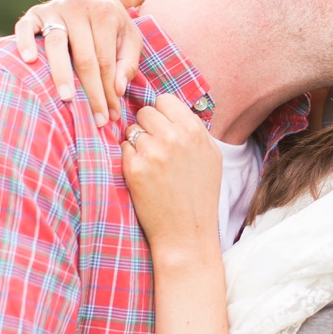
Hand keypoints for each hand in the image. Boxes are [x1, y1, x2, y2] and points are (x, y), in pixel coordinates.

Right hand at [13, 0, 144, 131]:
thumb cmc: (111, 23)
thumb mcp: (129, 37)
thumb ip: (127, 63)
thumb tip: (117, 90)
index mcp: (104, 14)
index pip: (105, 60)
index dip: (107, 90)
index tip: (110, 115)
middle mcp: (78, 8)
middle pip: (84, 57)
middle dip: (90, 91)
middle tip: (94, 118)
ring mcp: (54, 9)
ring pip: (56, 44)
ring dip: (60, 72)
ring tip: (67, 97)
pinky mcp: (34, 12)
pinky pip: (25, 27)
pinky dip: (25, 43)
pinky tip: (29, 60)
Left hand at [120, 95, 222, 255]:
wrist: (187, 233)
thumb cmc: (200, 195)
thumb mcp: (210, 156)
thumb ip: (193, 129)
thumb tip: (172, 110)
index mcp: (193, 131)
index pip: (165, 100)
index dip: (161, 113)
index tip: (162, 128)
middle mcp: (173, 137)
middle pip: (145, 112)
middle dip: (146, 127)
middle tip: (155, 148)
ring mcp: (152, 151)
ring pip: (131, 130)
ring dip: (136, 143)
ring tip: (151, 165)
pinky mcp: (134, 167)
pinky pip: (122, 148)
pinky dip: (128, 159)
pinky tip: (142, 175)